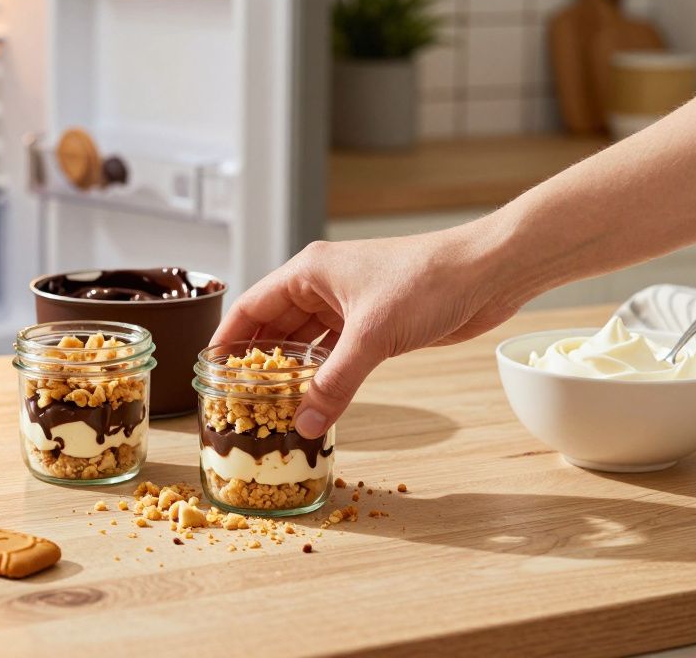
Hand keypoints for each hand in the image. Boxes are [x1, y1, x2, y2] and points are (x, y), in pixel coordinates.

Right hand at [211, 224, 522, 437]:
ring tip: (269, 407)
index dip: (227, 338)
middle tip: (238, 400)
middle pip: (274, 327)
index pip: (251, 306)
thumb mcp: (373, 335)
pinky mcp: (375, 325)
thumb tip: (303, 424)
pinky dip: (323, 377)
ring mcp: (349, 305)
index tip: (209, 371)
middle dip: (257, 363)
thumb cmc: (428, 281)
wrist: (486, 273)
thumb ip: (335, 383)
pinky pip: (335, 354)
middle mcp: (323, 286)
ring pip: (306, 344)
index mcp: (309, 272)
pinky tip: (313, 401)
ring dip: (291, 373)